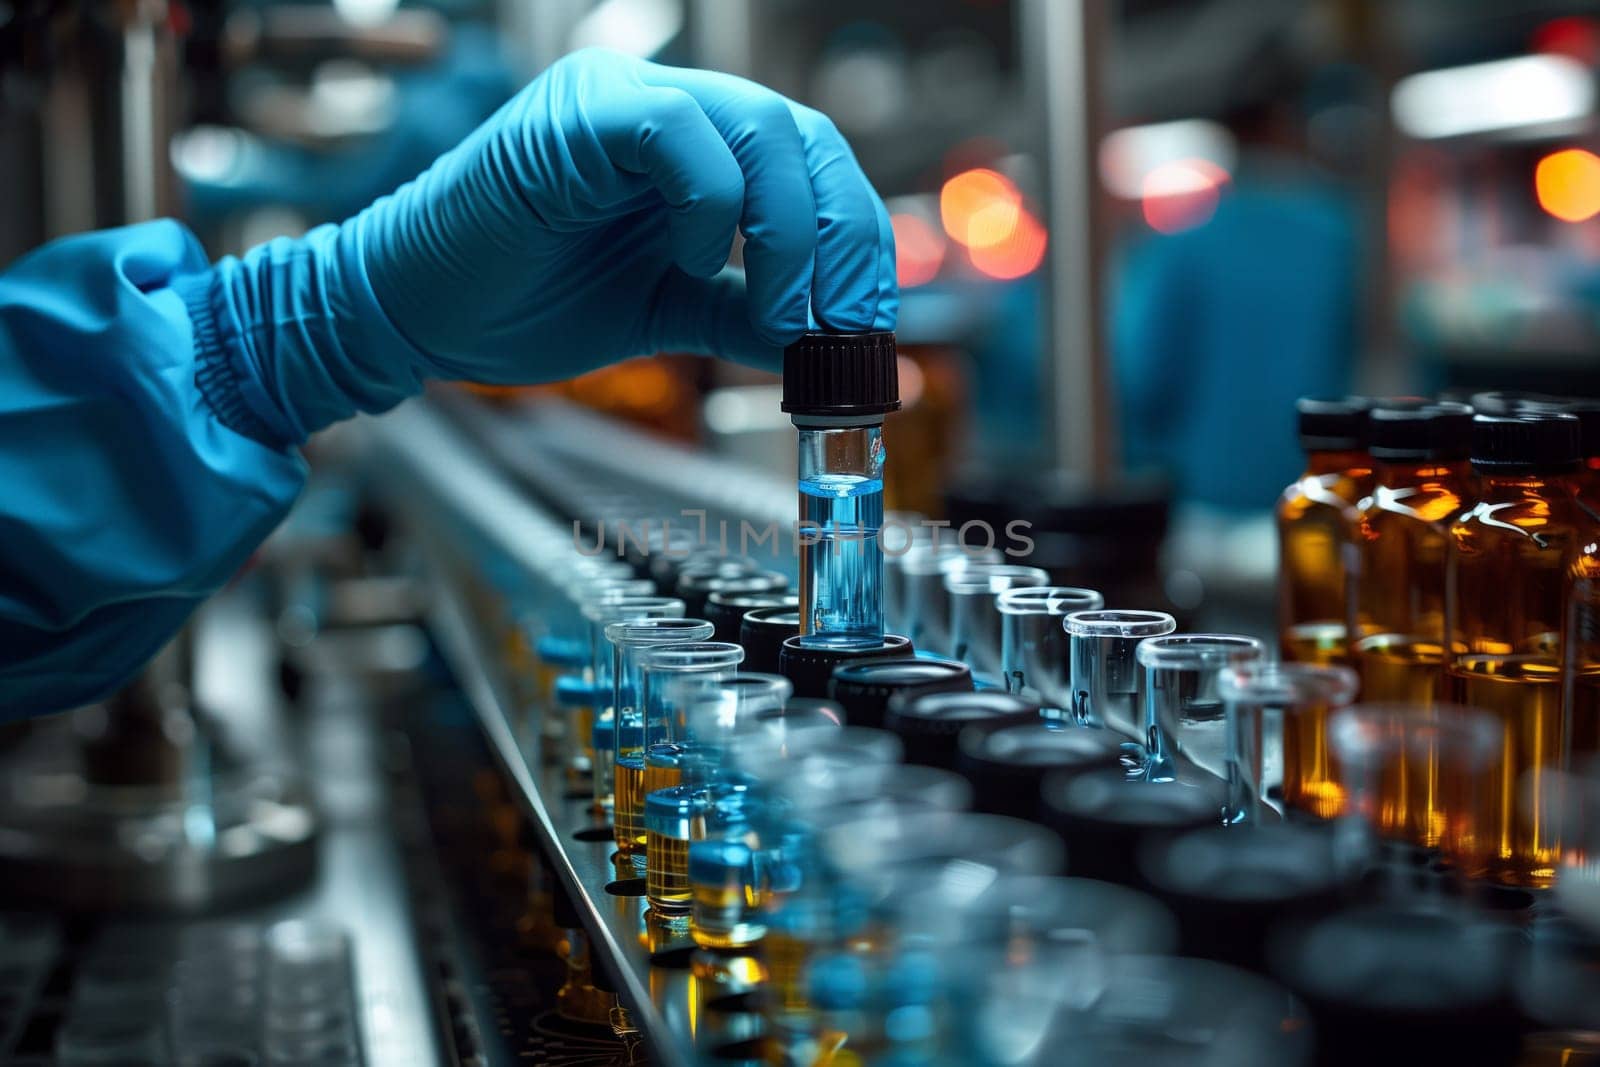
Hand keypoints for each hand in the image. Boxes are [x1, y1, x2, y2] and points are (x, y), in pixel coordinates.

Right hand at [357, 47, 896, 380]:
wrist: (422, 315)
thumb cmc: (530, 302)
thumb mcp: (672, 313)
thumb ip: (750, 316)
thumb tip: (841, 354)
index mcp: (695, 144)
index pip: (811, 160)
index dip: (856, 235)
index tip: (868, 321)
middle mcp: (667, 104)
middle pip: (801, 135)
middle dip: (842, 234)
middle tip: (843, 323)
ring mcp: (623, 99)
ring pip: (758, 126)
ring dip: (793, 229)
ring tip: (786, 312)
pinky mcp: (579, 114)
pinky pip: (679, 134)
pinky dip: (712, 205)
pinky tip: (694, 258)